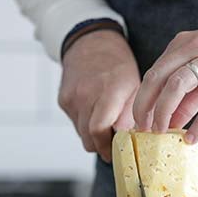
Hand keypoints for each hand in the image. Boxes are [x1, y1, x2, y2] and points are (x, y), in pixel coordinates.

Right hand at [60, 30, 139, 161]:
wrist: (91, 42)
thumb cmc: (118, 65)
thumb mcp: (134, 86)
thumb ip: (131, 115)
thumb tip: (129, 141)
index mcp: (109, 90)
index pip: (99, 129)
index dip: (107, 147)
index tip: (116, 154)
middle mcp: (86, 94)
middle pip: (89, 137)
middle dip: (101, 146)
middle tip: (113, 147)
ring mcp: (72, 97)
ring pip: (81, 133)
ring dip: (93, 136)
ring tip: (106, 125)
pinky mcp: (63, 100)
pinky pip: (75, 122)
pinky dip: (85, 124)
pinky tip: (94, 112)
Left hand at [132, 16, 197, 143]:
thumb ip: (188, 93)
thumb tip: (170, 121)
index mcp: (184, 43)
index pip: (154, 72)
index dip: (142, 98)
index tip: (137, 119)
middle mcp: (196, 46)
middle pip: (158, 77)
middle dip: (145, 105)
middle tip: (142, 128)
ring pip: (178, 85)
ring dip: (164, 111)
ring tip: (160, 132)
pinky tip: (192, 138)